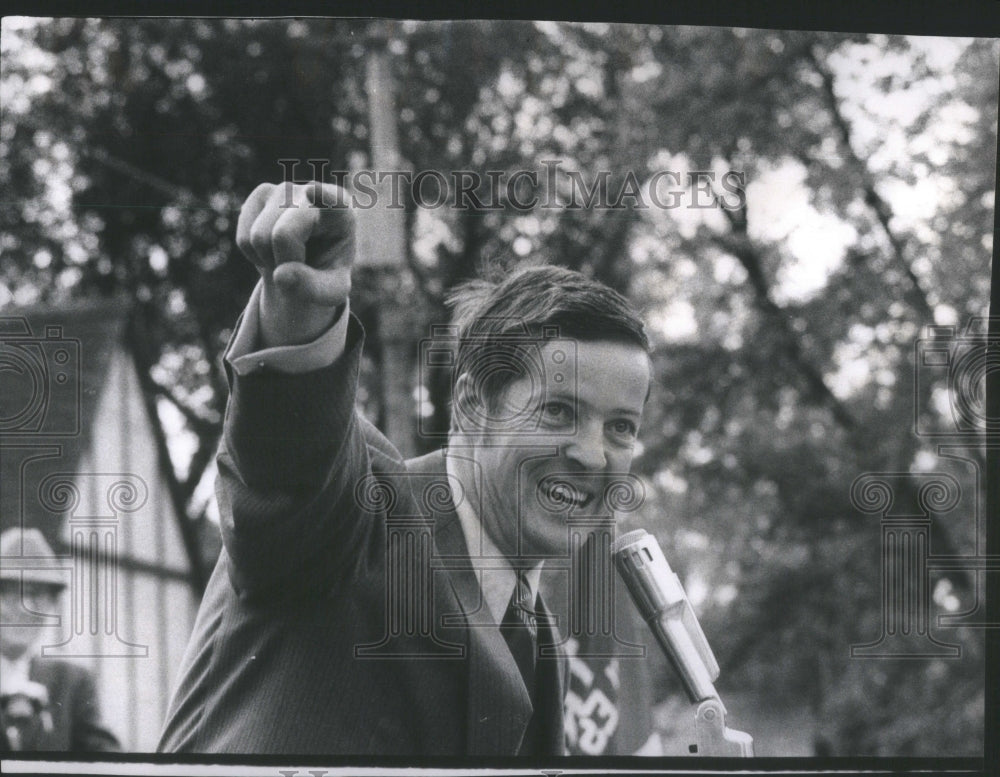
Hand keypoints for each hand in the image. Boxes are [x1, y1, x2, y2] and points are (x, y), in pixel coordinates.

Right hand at [235, 181, 354, 347]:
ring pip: (259, 237)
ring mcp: (284, 190)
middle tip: (300, 264)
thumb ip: (313, 289)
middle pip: (283, 235)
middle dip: (284, 261)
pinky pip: (243, 238)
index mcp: (342, 214)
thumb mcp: (330, 292)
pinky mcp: (261, 194)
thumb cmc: (325, 273)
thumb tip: (281, 276)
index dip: (322, 196)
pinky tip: (272, 248)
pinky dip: (254, 255)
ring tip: (288, 255)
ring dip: (269, 259)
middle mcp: (313, 193)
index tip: (311, 191)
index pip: (333, 202)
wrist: (306, 262)